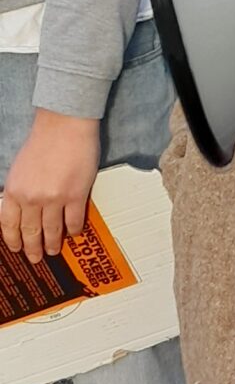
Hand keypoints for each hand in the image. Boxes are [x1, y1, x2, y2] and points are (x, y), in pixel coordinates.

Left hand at [2, 110, 99, 263]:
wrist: (64, 126)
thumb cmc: (44, 141)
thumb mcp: (19, 169)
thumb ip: (20, 190)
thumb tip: (24, 209)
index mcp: (13, 190)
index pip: (9, 224)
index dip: (13, 240)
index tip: (17, 248)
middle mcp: (31, 198)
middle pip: (30, 232)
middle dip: (33, 248)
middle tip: (36, 257)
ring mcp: (54, 199)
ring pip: (52, 231)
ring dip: (53, 243)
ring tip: (54, 249)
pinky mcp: (75, 196)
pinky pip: (74, 221)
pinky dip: (74, 230)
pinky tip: (74, 233)